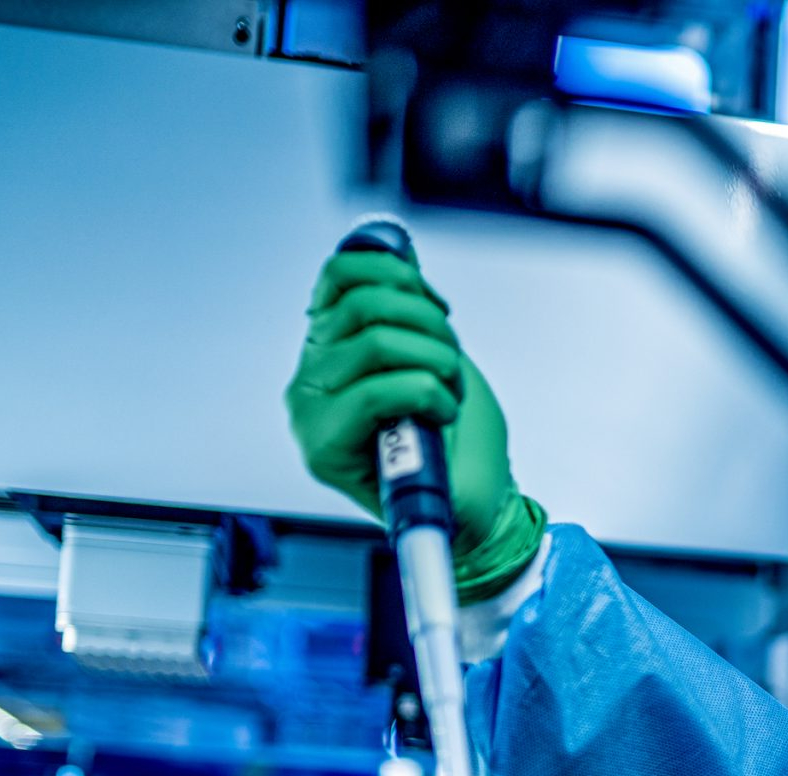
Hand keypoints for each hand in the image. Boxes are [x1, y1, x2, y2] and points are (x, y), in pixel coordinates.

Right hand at [285, 249, 539, 589]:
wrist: (477, 512)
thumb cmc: (458, 441)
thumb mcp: (435, 355)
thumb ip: (404, 307)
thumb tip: (393, 250)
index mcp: (330, 349)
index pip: (340, 276)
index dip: (395, 273)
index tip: (437, 305)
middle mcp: (310, 379)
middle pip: (364, 303)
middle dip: (430, 324)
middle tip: (453, 362)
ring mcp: (311, 414)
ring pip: (376, 343)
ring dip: (437, 362)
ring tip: (449, 393)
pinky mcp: (323, 449)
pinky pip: (379, 390)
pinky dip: (429, 395)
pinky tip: (440, 416)